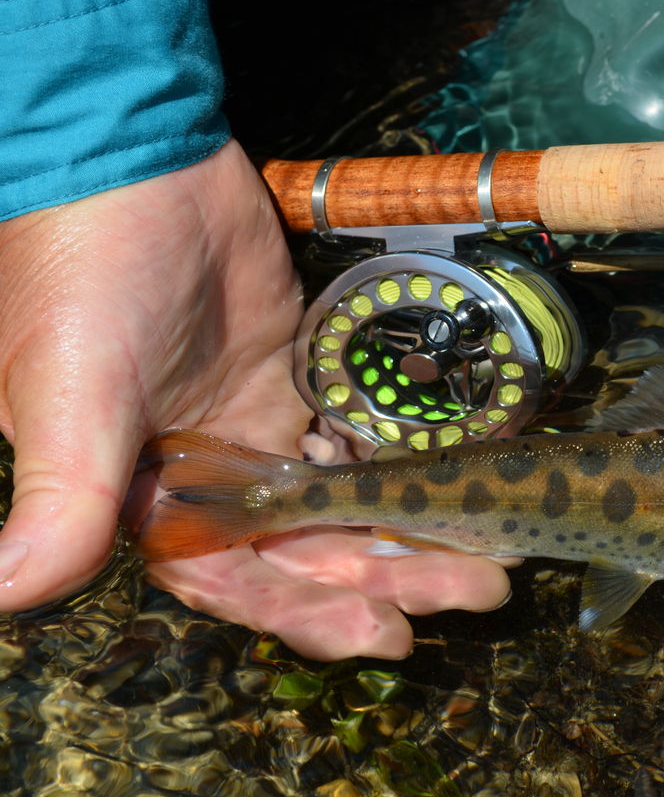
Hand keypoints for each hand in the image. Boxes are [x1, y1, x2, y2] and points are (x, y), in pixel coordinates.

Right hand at [0, 142, 508, 657]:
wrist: (138, 160)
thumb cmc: (85, 274)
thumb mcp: (66, 391)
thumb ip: (61, 497)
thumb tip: (5, 594)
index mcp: (144, 499)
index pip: (237, 583)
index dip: (308, 615)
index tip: (386, 635)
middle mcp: (204, 477)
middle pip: (307, 552)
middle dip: (384, 578)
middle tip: (472, 591)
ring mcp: (255, 427)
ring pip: (340, 503)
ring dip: (404, 531)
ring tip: (483, 554)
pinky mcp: (293, 378)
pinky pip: (352, 439)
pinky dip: (395, 466)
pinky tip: (449, 485)